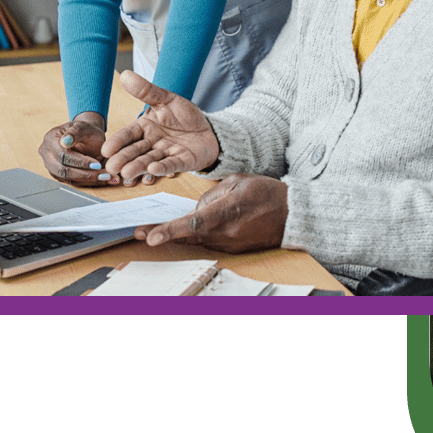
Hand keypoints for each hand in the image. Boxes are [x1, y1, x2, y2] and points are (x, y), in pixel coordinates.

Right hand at [37, 113, 116, 186]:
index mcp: (50, 139)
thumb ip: (75, 132)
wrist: (88, 137)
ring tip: (107, 177)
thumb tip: (65, 141)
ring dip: (89, 180)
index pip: (62, 155)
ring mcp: (52, 166)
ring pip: (69, 179)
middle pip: (63, 170)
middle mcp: (48, 154)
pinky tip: (104, 179)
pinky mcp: (61, 176)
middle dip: (85, 174)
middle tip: (105, 174)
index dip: (79, 162)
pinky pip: (75, 182)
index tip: (97, 164)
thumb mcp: (83, 126)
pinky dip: (90, 182)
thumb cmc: (86, 130)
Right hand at [102, 71, 220, 183]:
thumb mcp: (166, 99)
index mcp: (146, 128)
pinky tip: (153, 169)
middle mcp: (153, 143)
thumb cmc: (185, 116)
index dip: (118, 142)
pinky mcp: (183, 161)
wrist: (210, 129)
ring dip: (138, 166)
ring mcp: (167, 154)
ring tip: (126, 173)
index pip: (129, 135)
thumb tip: (125, 75)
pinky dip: (163, 168)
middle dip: (123, 158)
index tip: (106, 149)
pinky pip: (172, 164)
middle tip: (111, 167)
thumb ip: (146, 90)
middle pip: (136, 151)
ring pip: (149, 160)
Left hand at [136, 173, 287, 252]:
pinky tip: (193, 228)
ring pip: (197, 239)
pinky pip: (209, 242)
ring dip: (181, 233)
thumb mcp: (237, 182)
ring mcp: (230, 244)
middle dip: (164, 234)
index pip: (194, 223)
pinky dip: (198, 235)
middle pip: (189, 235)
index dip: (170, 230)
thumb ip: (211, 194)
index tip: (149, 236)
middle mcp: (227, 233)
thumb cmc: (267, 194)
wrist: (293, 215)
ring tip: (158, 228)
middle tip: (139, 233)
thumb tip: (195, 207)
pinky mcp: (233, 250)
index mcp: (228, 212)